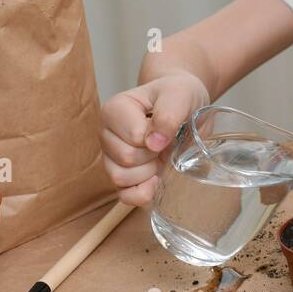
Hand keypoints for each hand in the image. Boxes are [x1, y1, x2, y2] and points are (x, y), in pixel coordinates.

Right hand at [100, 71, 211, 205]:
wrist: (185, 106)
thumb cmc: (178, 96)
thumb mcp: (180, 95)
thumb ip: (167, 114)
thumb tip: (153, 143)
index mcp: (114, 109)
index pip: (134, 137)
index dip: (156, 137)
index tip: (166, 125)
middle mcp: (107, 134)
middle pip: (126, 158)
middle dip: (153, 154)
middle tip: (165, 141)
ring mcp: (111, 156)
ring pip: (120, 178)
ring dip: (148, 172)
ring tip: (160, 156)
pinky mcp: (122, 175)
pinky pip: (124, 196)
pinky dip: (142, 194)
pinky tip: (157, 181)